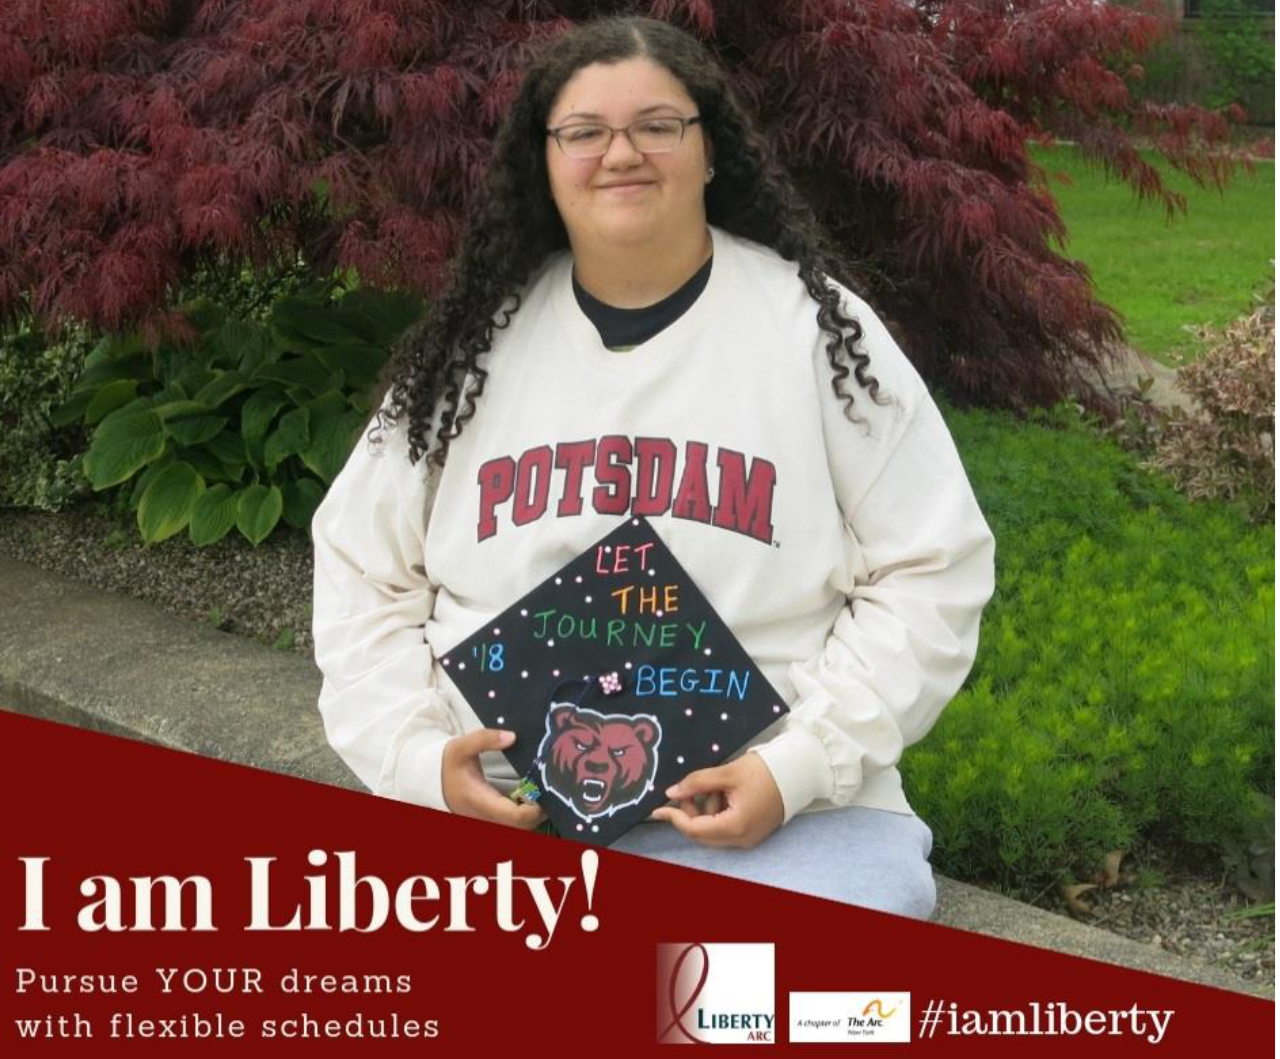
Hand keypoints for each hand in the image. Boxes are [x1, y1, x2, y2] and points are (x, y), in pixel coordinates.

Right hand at [442, 729, 544, 829]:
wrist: (433, 781)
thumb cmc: (449, 764)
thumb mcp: (461, 746)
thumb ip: (484, 739)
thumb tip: (512, 737)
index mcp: (481, 801)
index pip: (515, 816)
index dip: (534, 808)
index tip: (542, 788)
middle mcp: (487, 817)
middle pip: (523, 827)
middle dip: (540, 811)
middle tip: (548, 787)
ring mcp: (489, 821)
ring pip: (520, 828)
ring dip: (535, 813)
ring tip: (541, 789)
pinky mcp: (492, 820)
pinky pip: (515, 823)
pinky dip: (527, 813)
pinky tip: (532, 794)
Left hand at [650, 753, 784, 848]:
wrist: (799, 771)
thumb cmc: (765, 770)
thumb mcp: (727, 773)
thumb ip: (696, 783)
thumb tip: (671, 793)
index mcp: (736, 826)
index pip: (695, 829)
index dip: (674, 818)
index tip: (657, 808)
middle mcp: (742, 839)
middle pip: (703, 833)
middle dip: (692, 812)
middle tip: (690, 790)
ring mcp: (749, 838)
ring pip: (713, 830)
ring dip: (707, 810)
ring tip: (718, 786)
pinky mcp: (753, 832)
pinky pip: (726, 827)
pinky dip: (718, 812)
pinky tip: (725, 793)